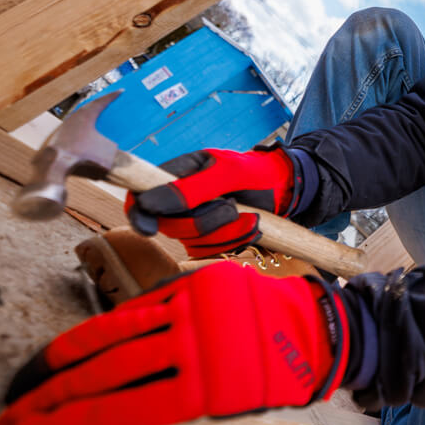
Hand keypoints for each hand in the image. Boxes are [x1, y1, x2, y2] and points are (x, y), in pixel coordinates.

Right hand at [0, 262, 347, 424]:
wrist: (310, 329)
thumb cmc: (266, 380)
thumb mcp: (221, 406)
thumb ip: (165, 401)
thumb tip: (104, 408)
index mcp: (202, 392)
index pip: (113, 414)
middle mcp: (193, 348)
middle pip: (103, 376)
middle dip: (50, 400)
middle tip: (11, 417)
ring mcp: (191, 312)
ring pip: (111, 337)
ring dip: (63, 363)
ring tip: (29, 385)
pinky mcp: (193, 287)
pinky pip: (135, 308)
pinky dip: (100, 328)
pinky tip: (70, 348)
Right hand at [125, 147, 297, 258]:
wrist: (286, 190)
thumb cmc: (255, 172)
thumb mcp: (227, 173)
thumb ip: (190, 189)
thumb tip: (147, 202)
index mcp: (177, 174)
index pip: (140, 195)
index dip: (137, 213)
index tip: (147, 228)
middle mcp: (179, 200)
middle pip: (168, 226)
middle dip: (204, 222)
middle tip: (231, 205)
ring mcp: (193, 222)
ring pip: (192, 242)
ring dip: (225, 231)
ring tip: (245, 212)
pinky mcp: (210, 240)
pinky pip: (211, 252)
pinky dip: (234, 240)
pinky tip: (249, 225)